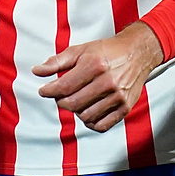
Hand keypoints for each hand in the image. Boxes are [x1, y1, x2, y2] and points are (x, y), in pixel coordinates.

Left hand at [33, 21, 163, 132]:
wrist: (137, 53)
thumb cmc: (108, 51)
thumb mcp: (80, 50)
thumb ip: (57, 62)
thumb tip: (37, 71)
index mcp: (94, 66)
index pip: (64, 86)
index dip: (49, 91)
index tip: (44, 91)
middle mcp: (107, 82)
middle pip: (73, 104)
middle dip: (60, 101)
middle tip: (60, 95)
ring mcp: (117, 97)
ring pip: (85, 116)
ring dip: (75, 111)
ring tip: (76, 100)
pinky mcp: (125, 107)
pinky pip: (102, 125)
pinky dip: (90, 122)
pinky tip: (87, 111)